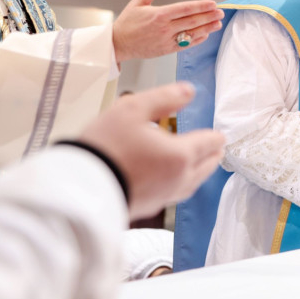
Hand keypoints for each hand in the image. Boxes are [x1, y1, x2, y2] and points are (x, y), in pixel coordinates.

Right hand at [78, 82, 225, 219]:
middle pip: (206, 167)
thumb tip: (189, 91)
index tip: (221, 135)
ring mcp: (164, 197)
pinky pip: (175, 194)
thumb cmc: (105, 144)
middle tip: (216, 148)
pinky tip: (172, 179)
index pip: (209, 144)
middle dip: (213, 155)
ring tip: (200, 163)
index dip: (216, 136)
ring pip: (193, 184)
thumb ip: (164, 98)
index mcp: (180, 155)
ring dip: (200, 171)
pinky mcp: (149, 208)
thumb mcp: (132, 109)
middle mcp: (178, 179)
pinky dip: (182, 183)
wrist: (78, 188)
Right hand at [112, 0, 224, 62]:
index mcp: (158, 15)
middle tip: (221, 12)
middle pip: (192, 21)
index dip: (201, 6)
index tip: (212, 3)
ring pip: (191, 34)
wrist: (118, 44)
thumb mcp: (137, 2)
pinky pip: (185, 45)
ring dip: (207, 28)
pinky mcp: (166, 50)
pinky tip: (206, 34)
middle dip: (208, 16)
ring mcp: (166, 40)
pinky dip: (197, 40)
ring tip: (218, 23)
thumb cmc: (127, 23)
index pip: (185, 9)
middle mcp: (164, 28)